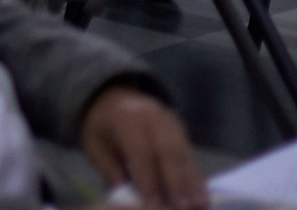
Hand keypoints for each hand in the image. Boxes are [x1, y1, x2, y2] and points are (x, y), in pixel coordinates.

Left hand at [79, 84, 204, 209]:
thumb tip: (128, 199)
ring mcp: (169, 120)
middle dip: (177, 184)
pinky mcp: (181, 128)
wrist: (113, 98)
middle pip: (168, 152)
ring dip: (192, 183)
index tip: (154, 204)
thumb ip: (111, 171)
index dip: (149, 180)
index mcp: (125, 119)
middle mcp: (151, 117)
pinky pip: (190, 153)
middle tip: (183, 208)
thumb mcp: (96, 146)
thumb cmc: (103, 128)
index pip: (141, 152)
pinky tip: (201, 195)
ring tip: (198, 206)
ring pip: (184, 154)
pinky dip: (196, 176)